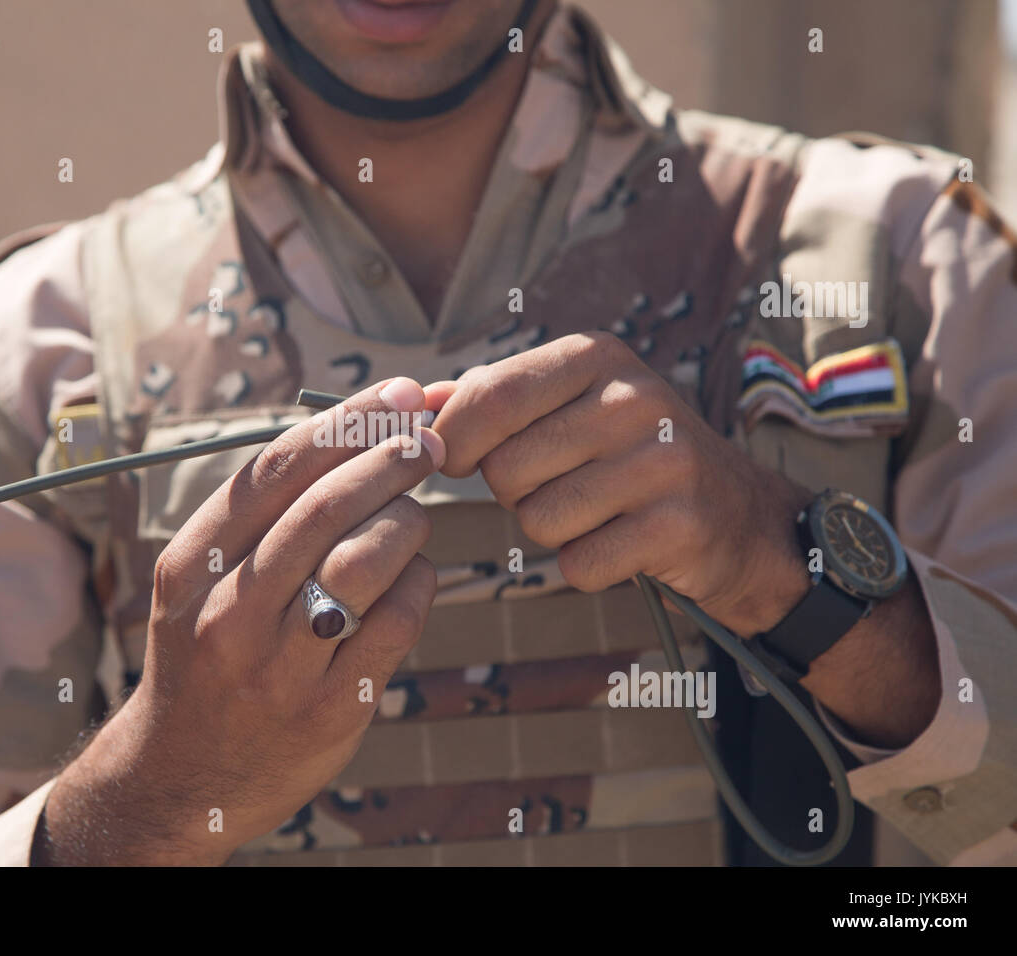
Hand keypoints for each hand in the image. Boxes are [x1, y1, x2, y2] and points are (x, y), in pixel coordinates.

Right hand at [38, 379, 444, 864]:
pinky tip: (413, 578)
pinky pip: (395, 622)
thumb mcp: (199, 581)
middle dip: (390, 461)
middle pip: (324, 508)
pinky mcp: (330, 710)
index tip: (396, 396)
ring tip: (412, 518)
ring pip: (364, 560)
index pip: (275, 469)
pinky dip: (419, 584)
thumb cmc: (206, 651)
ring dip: (407, 522)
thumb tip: (359, 427)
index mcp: (191, 566)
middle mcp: (228, 612)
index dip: (346, 421)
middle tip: (427, 444)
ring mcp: (278, 666)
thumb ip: (263, 513)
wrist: (182, 775)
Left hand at [426, 332, 811, 635]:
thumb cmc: (627, 455)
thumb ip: (491, 399)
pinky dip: (589, 565)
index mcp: (596, 356)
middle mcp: (633, 398)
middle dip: (514, 492)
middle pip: (505, 468)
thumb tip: (413, 401)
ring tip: (598, 510)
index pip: (489, 395)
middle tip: (562, 484)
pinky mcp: (678, 525)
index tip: (457, 459)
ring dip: (552, 530)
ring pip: (537, 520)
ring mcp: (662, 461)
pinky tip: (623, 542)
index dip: (454, 440)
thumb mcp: (569, 404)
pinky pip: (579, 564)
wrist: (736, 515)